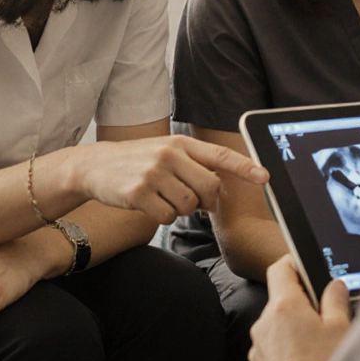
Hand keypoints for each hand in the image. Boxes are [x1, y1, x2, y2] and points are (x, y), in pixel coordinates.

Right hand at [70, 134, 268, 223]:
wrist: (95, 166)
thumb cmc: (137, 161)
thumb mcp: (166, 153)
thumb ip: (193, 166)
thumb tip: (218, 192)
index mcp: (180, 143)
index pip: (220, 156)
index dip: (245, 167)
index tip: (265, 177)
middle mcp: (169, 155)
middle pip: (209, 188)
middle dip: (205, 201)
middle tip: (191, 200)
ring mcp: (153, 173)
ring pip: (189, 206)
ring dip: (180, 209)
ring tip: (162, 196)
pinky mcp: (138, 193)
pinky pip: (167, 217)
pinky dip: (162, 217)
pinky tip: (149, 204)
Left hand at [249, 255, 350, 360]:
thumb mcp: (340, 330)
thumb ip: (336, 301)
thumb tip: (335, 286)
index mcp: (285, 306)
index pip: (280, 268)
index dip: (294, 263)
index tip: (306, 267)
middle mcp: (265, 322)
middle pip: (281, 297)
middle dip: (301, 301)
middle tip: (324, 314)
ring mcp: (259, 344)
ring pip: (277, 323)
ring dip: (293, 325)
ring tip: (317, 343)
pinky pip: (272, 344)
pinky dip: (286, 345)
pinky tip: (305, 358)